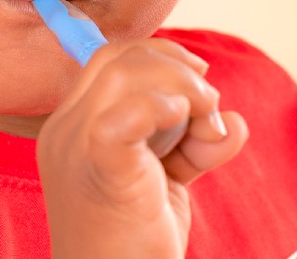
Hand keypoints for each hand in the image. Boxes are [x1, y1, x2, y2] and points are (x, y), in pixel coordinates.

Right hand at [37, 38, 248, 257]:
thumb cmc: (134, 244)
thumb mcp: (165, 185)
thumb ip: (193, 148)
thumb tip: (232, 122)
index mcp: (72, 129)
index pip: (108, 62)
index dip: (159, 56)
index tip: (201, 76)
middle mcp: (64, 132)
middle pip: (116, 59)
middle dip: (175, 66)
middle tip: (209, 104)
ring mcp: (75, 148)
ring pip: (123, 74)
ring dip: (181, 86)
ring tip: (207, 124)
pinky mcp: (100, 168)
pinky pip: (127, 114)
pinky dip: (163, 107)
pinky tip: (185, 123)